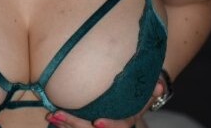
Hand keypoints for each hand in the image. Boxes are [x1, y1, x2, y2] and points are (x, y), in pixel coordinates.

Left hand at [46, 81, 163, 127]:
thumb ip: (152, 89)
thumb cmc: (139, 92)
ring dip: (66, 125)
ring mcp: (101, 127)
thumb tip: (159, 86)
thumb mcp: (147, 90)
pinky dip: (66, 124)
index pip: (120, 126)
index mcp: (127, 120)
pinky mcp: (90, 125)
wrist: (134, 99)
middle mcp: (113, 126)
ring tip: (50, 116)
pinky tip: (53, 118)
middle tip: (56, 115)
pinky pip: (78, 127)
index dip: (110, 126)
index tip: (97, 122)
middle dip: (74, 125)